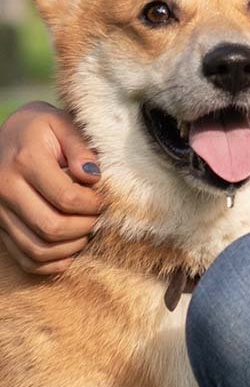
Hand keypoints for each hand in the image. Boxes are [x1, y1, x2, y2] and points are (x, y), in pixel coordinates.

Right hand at [0, 101, 103, 274]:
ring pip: (37, 249)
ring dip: (69, 248)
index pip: (66, 197)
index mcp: (25, 161)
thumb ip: (81, 146)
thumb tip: (93, 176)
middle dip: (84, 228)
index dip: (92, 204)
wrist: (6, 135)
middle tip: (98, 218)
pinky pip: (23, 257)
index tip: (102, 199)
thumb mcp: (62, 123)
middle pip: (51, 227)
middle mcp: (5, 190)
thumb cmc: (41, 128)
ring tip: (86, 232)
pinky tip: (69, 250)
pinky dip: (49, 263)